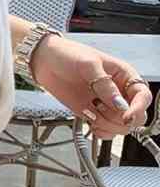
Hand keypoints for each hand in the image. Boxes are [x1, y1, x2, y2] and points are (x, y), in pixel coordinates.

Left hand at [30, 34, 152, 138]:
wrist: (43, 60)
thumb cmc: (66, 54)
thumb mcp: (88, 65)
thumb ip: (104, 85)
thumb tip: (119, 104)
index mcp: (123, 75)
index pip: (143, 96)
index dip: (138, 108)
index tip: (126, 115)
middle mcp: (117, 91)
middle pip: (135, 116)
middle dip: (121, 119)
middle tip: (101, 110)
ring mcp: (105, 103)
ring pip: (121, 126)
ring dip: (108, 125)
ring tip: (91, 111)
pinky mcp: (92, 112)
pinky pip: (105, 130)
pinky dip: (101, 132)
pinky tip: (92, 124)